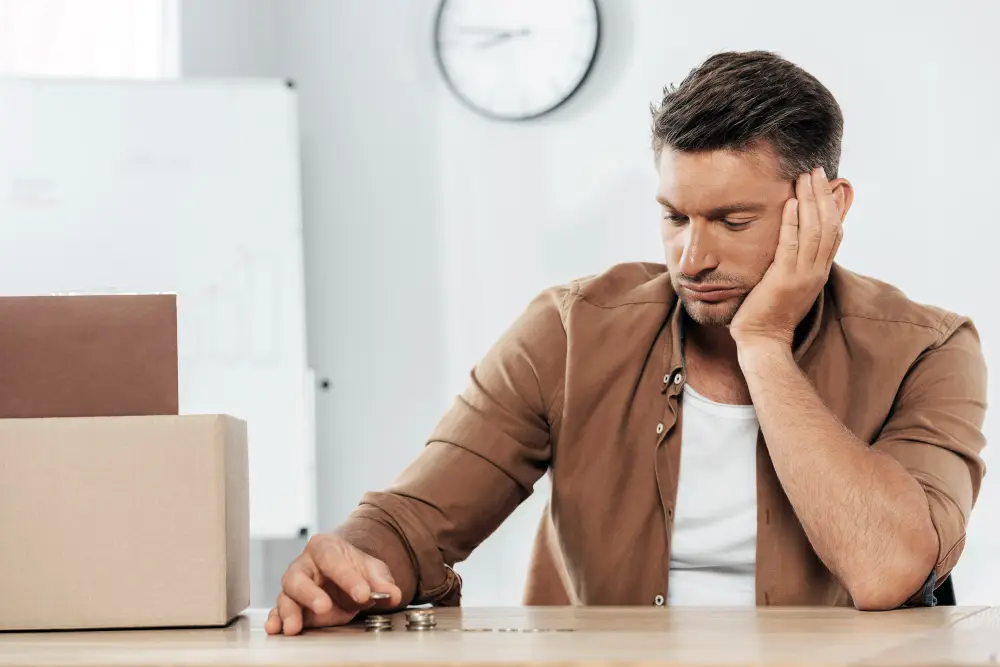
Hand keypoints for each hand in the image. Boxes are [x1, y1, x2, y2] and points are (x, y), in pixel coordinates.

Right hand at [265, 533, 402, 635]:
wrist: (348, 581)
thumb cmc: (356, 570)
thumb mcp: (373, 571)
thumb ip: (382, 582)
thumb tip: (393, 594)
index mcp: (325, 548)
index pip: (333, 560)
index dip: (347, 577)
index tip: (363, 593)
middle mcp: (305, 565)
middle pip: (299, 576)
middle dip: (310, 594)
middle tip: (324, 607)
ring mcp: (295, 586)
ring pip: (286, 595)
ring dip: (289, 611)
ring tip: (294, 626)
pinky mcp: (291, 605)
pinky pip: (278, 612)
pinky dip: (276, 621)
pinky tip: (276, 629)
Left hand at [729, 167, 843, 347]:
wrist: (764, 342)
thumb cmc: (770, 313)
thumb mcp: (790, 284)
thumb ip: (794, 262)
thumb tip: (793, 242)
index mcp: (819, 272)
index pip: (834, 232)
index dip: (832, 206)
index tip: (826, 183)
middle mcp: (816, 271)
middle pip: (828, 225)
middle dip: (823, 195)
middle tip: (816, 170)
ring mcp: (803, 275)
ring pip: (814, 231)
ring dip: (810, 201)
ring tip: (804, 178)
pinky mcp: (784, 279)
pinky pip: (791, 246)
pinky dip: (792, 222)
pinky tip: (789, 202)